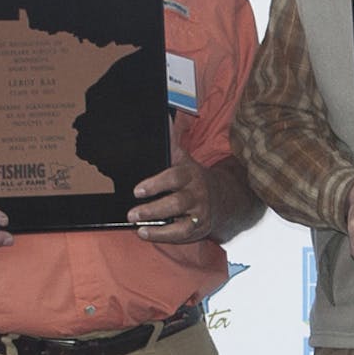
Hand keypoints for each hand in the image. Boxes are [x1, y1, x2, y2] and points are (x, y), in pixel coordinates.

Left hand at [129, 118, 238, 243]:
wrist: (222, 198)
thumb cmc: (193, 178)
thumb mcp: (184, 159)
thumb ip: (171, 143)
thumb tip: (163, 119)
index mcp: (190, 173)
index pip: (174, 177)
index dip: (156, 184)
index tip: (137, 190)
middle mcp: (196, 193)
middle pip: (176, 202)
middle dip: (153, 208)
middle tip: (131, 213)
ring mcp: (198, 212)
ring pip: (179, 221)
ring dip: (156, 224)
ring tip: (136, 224)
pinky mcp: (197, 228)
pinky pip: (180, 234)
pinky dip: (162, 235)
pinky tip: (145, 233)